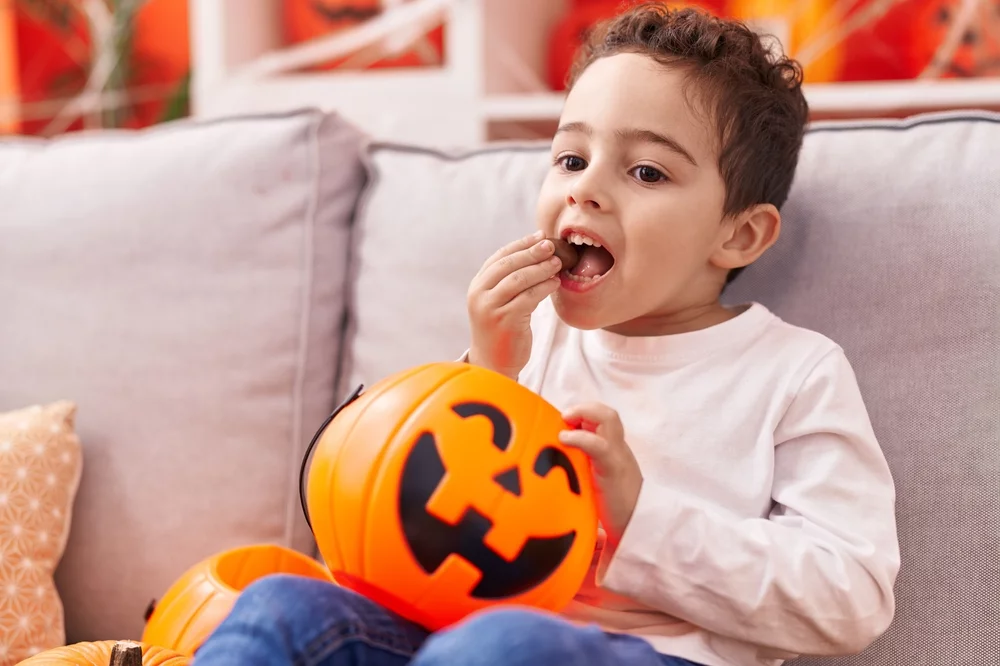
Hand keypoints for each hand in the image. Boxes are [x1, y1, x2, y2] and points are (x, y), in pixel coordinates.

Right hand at [467, 230, 562, 379]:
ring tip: (557, 263)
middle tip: (552, 246)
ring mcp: (491, 308)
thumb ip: (508, 281)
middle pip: (508, 264)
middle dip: (532, 252)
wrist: (493, 365)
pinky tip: (555, 283)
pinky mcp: (506, 321)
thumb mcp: (498, 302)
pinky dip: (544, 287)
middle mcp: (480, 295)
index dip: (520, 244)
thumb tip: (535, 251)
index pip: (499, 257)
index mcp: (477, 287)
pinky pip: (529, 297)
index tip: (539, 236)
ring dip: (541, 268)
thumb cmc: (501, 330)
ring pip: (519, 279)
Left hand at [559, 403, 642, 543]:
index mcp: (613, 451)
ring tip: (565, 420)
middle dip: (584, 408)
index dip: (584, 414)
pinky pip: (599, 445)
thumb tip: (555, 467)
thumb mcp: (598, 483)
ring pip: (608, 419)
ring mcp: (617, 456)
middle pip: (608, 414)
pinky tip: (564, 440)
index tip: (563, 422)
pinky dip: (580, 437)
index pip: (603, 421)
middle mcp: (617, 448)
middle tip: (564, 416)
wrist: (638, 527)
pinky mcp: (613, 469)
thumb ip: (585, 469)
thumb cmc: (614, 508)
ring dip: (584, 413)